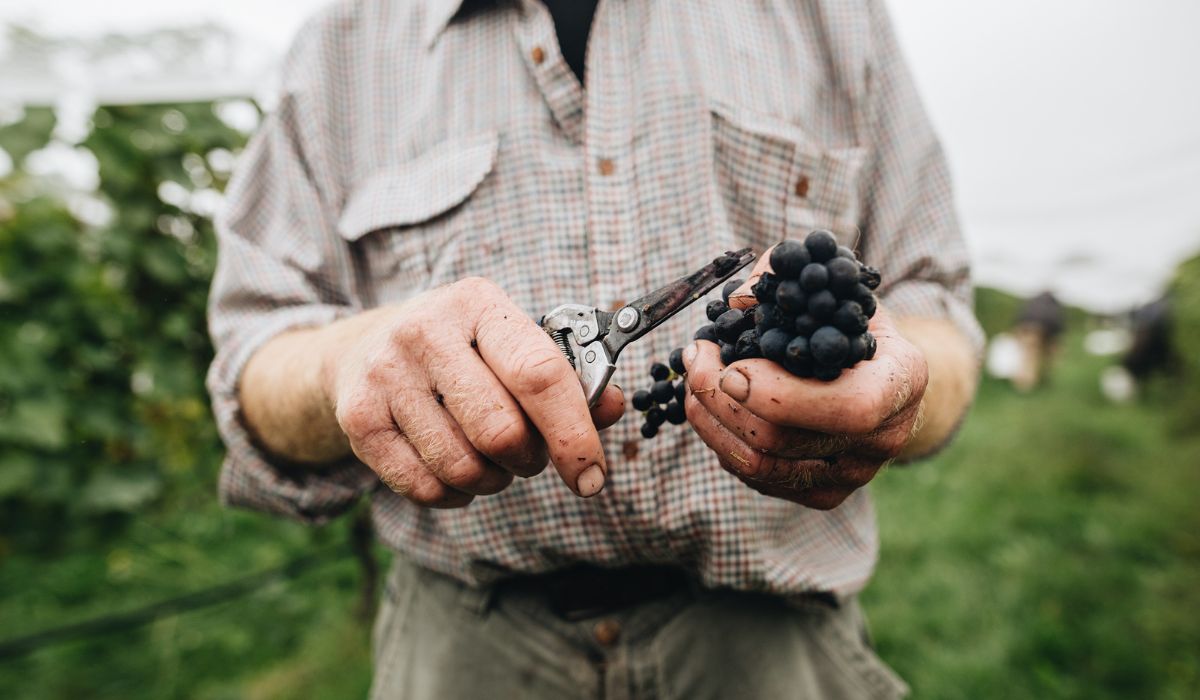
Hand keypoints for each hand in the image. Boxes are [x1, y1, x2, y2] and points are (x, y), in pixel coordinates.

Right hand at [323, 277, 622, 507]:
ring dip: (492, 480)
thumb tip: (612, 408)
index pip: (539, 374)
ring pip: (462, 466)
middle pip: (500, 430)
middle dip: (529, 460)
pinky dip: (454, 494)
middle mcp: (426, 331)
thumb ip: (571, 379)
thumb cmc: (461, 352)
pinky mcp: (359, 418)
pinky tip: (455, 470)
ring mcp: (386, 373)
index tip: (591, 475)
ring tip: (490, 460)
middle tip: (527, 456)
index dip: (574, 434)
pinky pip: (424, 487)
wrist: (362, 350)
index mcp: (479, 304)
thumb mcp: (513, 345)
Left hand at [682, 292, 927, 509]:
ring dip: (709, 420)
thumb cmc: (852, 321)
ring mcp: (853, 474)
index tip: (731, 366)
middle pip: (784, 440)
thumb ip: (789, 279)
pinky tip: (715, 406)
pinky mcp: (823, 494)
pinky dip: (721, 439)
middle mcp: (884, 438)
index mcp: (900, 381)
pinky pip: (755, 478)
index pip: (848, 408)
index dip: (779, 394)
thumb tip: (736, 301)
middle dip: (721, 397)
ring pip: (760, 466)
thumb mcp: (834, 286)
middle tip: (696, 356)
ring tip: (695, 377)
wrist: (882, 374)